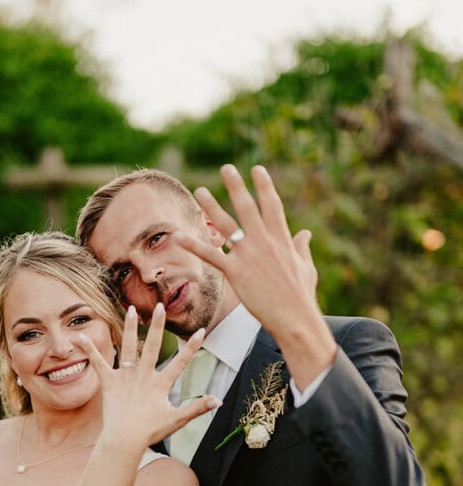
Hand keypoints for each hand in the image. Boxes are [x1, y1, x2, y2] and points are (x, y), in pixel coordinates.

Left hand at [79, 303, 220, 447]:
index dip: (192, 347)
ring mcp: (125, 378)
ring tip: (131, 309)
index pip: (180, 363)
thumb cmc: (151, 431)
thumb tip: (218, 401)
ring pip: (129, 347)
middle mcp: (143, 376)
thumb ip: (197, 408)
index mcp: (160, 385)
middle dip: (158, 325)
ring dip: (130, 327)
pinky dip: (90, 350)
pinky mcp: (109, 382)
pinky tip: (80, 336)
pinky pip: (98, 363)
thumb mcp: (177, 420)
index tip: (201, 330)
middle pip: (153, 346)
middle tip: (160, 306)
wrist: (124, 439)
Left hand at [176, 164, 335, 388]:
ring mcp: (248, 255)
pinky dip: (193, 245)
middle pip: (247, 207)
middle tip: (226, 168)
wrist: (294, 317)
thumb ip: (301, 248)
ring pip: (226, 225)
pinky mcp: (235, 272)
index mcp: (282, 239)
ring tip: (199, 190)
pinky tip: (178, 235)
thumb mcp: (306, 267)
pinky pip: (210, 255)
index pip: (272, 205)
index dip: (264, 186)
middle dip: (236, 186)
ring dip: (211, 206)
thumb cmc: (301, 296)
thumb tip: (305, 233)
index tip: (257, 169)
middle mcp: (264, 242)